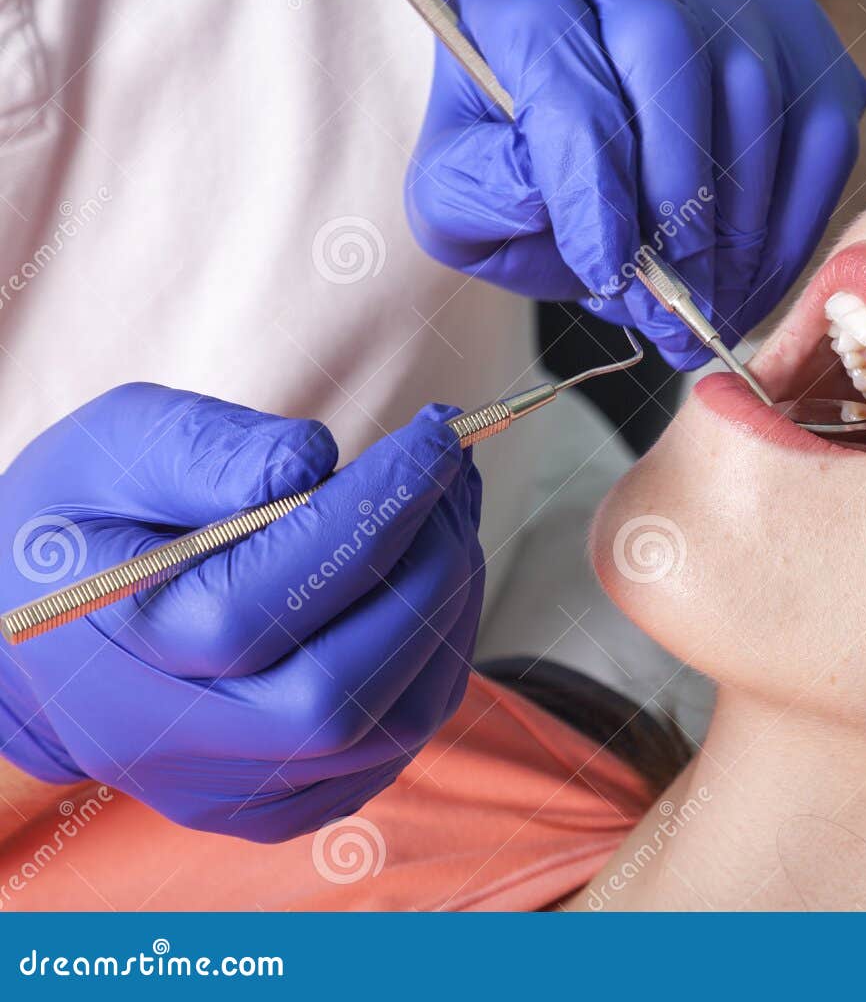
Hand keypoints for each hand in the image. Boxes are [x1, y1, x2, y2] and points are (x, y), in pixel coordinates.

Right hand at [0, 384, 483, 841]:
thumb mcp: (115, 449)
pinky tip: (433, 575)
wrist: (36, 640)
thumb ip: (206, 452)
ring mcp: (234, 790)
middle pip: (339, 691)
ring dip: (447, 608)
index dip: (370, 515)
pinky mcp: (284, 803)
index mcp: (117, 650)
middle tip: (449, 473)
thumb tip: (311, 458)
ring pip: (391, 724)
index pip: (261, 606)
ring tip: (447, 513)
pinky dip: (437, 654)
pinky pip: (397, 742)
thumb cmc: (83, 526)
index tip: (434, 438)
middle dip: (426, 567)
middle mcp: (175, 745)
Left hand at [405, 0, 865, 367]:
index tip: (608, 277)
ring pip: (755, 90)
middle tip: (678, 304)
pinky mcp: (797, 32)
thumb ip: (478, 200)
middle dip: (680, 201)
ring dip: (741, 223)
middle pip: (669, 54)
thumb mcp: (460, 192)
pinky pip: (822, 126)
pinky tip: (755, 282)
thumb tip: (563, 209)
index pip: (563, 73)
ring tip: (712, 307)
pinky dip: (797, 220)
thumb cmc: (528, 163)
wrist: (603, 126)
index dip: (592, 186)